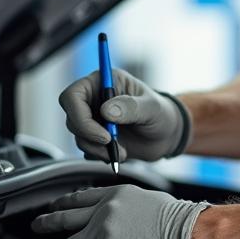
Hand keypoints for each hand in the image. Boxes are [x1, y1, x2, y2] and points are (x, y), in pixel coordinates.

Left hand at [31, 185, 210, 238]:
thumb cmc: (177, 220)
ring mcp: (101, 234)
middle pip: (64, 217)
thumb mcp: (146, 199)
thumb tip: (116, 214)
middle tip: (37, 225)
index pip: (80, 197)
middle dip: (46, 222)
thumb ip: (125, 205)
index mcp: (115, 195)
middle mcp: (103, 212)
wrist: (186, 235)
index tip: (55, 206)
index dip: (63, 202)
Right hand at [58, 67, 191, 163]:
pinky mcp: (95, 137)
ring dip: (97, 149)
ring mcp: (93, 119)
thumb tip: (106, 110)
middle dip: (90, 136)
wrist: (167, 135)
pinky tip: (118, 153)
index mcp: (103, 82)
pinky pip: (86, 149)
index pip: (72, 95)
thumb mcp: (152, 108)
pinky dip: (100, 155)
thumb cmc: (162, 114)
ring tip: (121, 151)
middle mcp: (94, 99)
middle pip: (72, 118)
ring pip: (78, 137)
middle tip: (112, 144)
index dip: (79, 116)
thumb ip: (130, 107)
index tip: (103, 133)